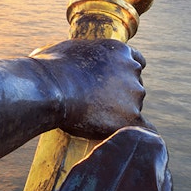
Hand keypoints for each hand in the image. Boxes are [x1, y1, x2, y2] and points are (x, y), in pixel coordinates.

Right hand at [32, 39, 146, 138]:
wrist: (49, 88)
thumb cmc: (48, 68)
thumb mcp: (64, 50)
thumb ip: (77, 56)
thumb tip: (61, 61)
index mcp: (118, 50)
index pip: (136, 61)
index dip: (125, 73)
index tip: (114, 83)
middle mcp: (132, 69)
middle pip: (133, 86)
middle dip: (119, 95)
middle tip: (95, 106)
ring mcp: (134, 93)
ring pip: (133, 107)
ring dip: (118, 114)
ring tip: (91, 121)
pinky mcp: (131, 116)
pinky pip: (142, 129)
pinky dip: (132, 134)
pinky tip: (122, 140)